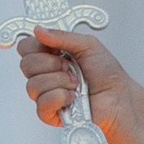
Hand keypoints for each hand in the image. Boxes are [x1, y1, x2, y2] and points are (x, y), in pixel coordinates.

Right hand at [15, 26, 134, 132]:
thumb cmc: (106, 73)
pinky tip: (73, 98)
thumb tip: (38, 30)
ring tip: (76, 83)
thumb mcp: (87, 45)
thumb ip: (62, 36)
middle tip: (69, 67)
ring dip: (59, 81)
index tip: (53, 48)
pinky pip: (41, 104)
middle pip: (25, 65)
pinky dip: (60, 97)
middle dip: (50, 63)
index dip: (35, 46)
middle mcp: (44, 74)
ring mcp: (45, 94)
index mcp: (50, 55)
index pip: (25, 47)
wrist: (119, 97)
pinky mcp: (49, 114)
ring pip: (32, 85)